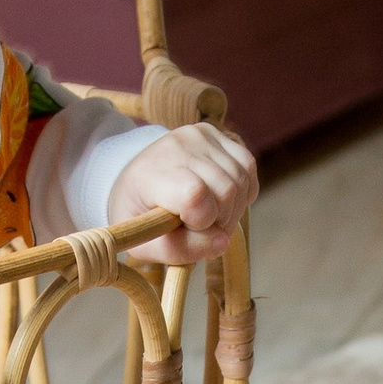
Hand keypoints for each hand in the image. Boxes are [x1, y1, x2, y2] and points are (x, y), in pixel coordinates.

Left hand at [106, 122, 257, 265]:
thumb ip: (181, 250)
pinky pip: (247, 166)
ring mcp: (198, 135)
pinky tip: (222, 199)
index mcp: (152, 173)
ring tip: (211, 214)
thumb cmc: (140, 216)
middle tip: (203, 228)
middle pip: (226, 190)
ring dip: (233, 208)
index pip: (195, 195)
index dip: (202, 222)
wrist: (135, 179)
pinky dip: (242, 190)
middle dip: (222, 220)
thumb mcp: (146, 246)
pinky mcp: (215, 133)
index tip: (187, 227)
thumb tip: (223, 242)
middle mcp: (177, 146)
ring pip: (241, 180)